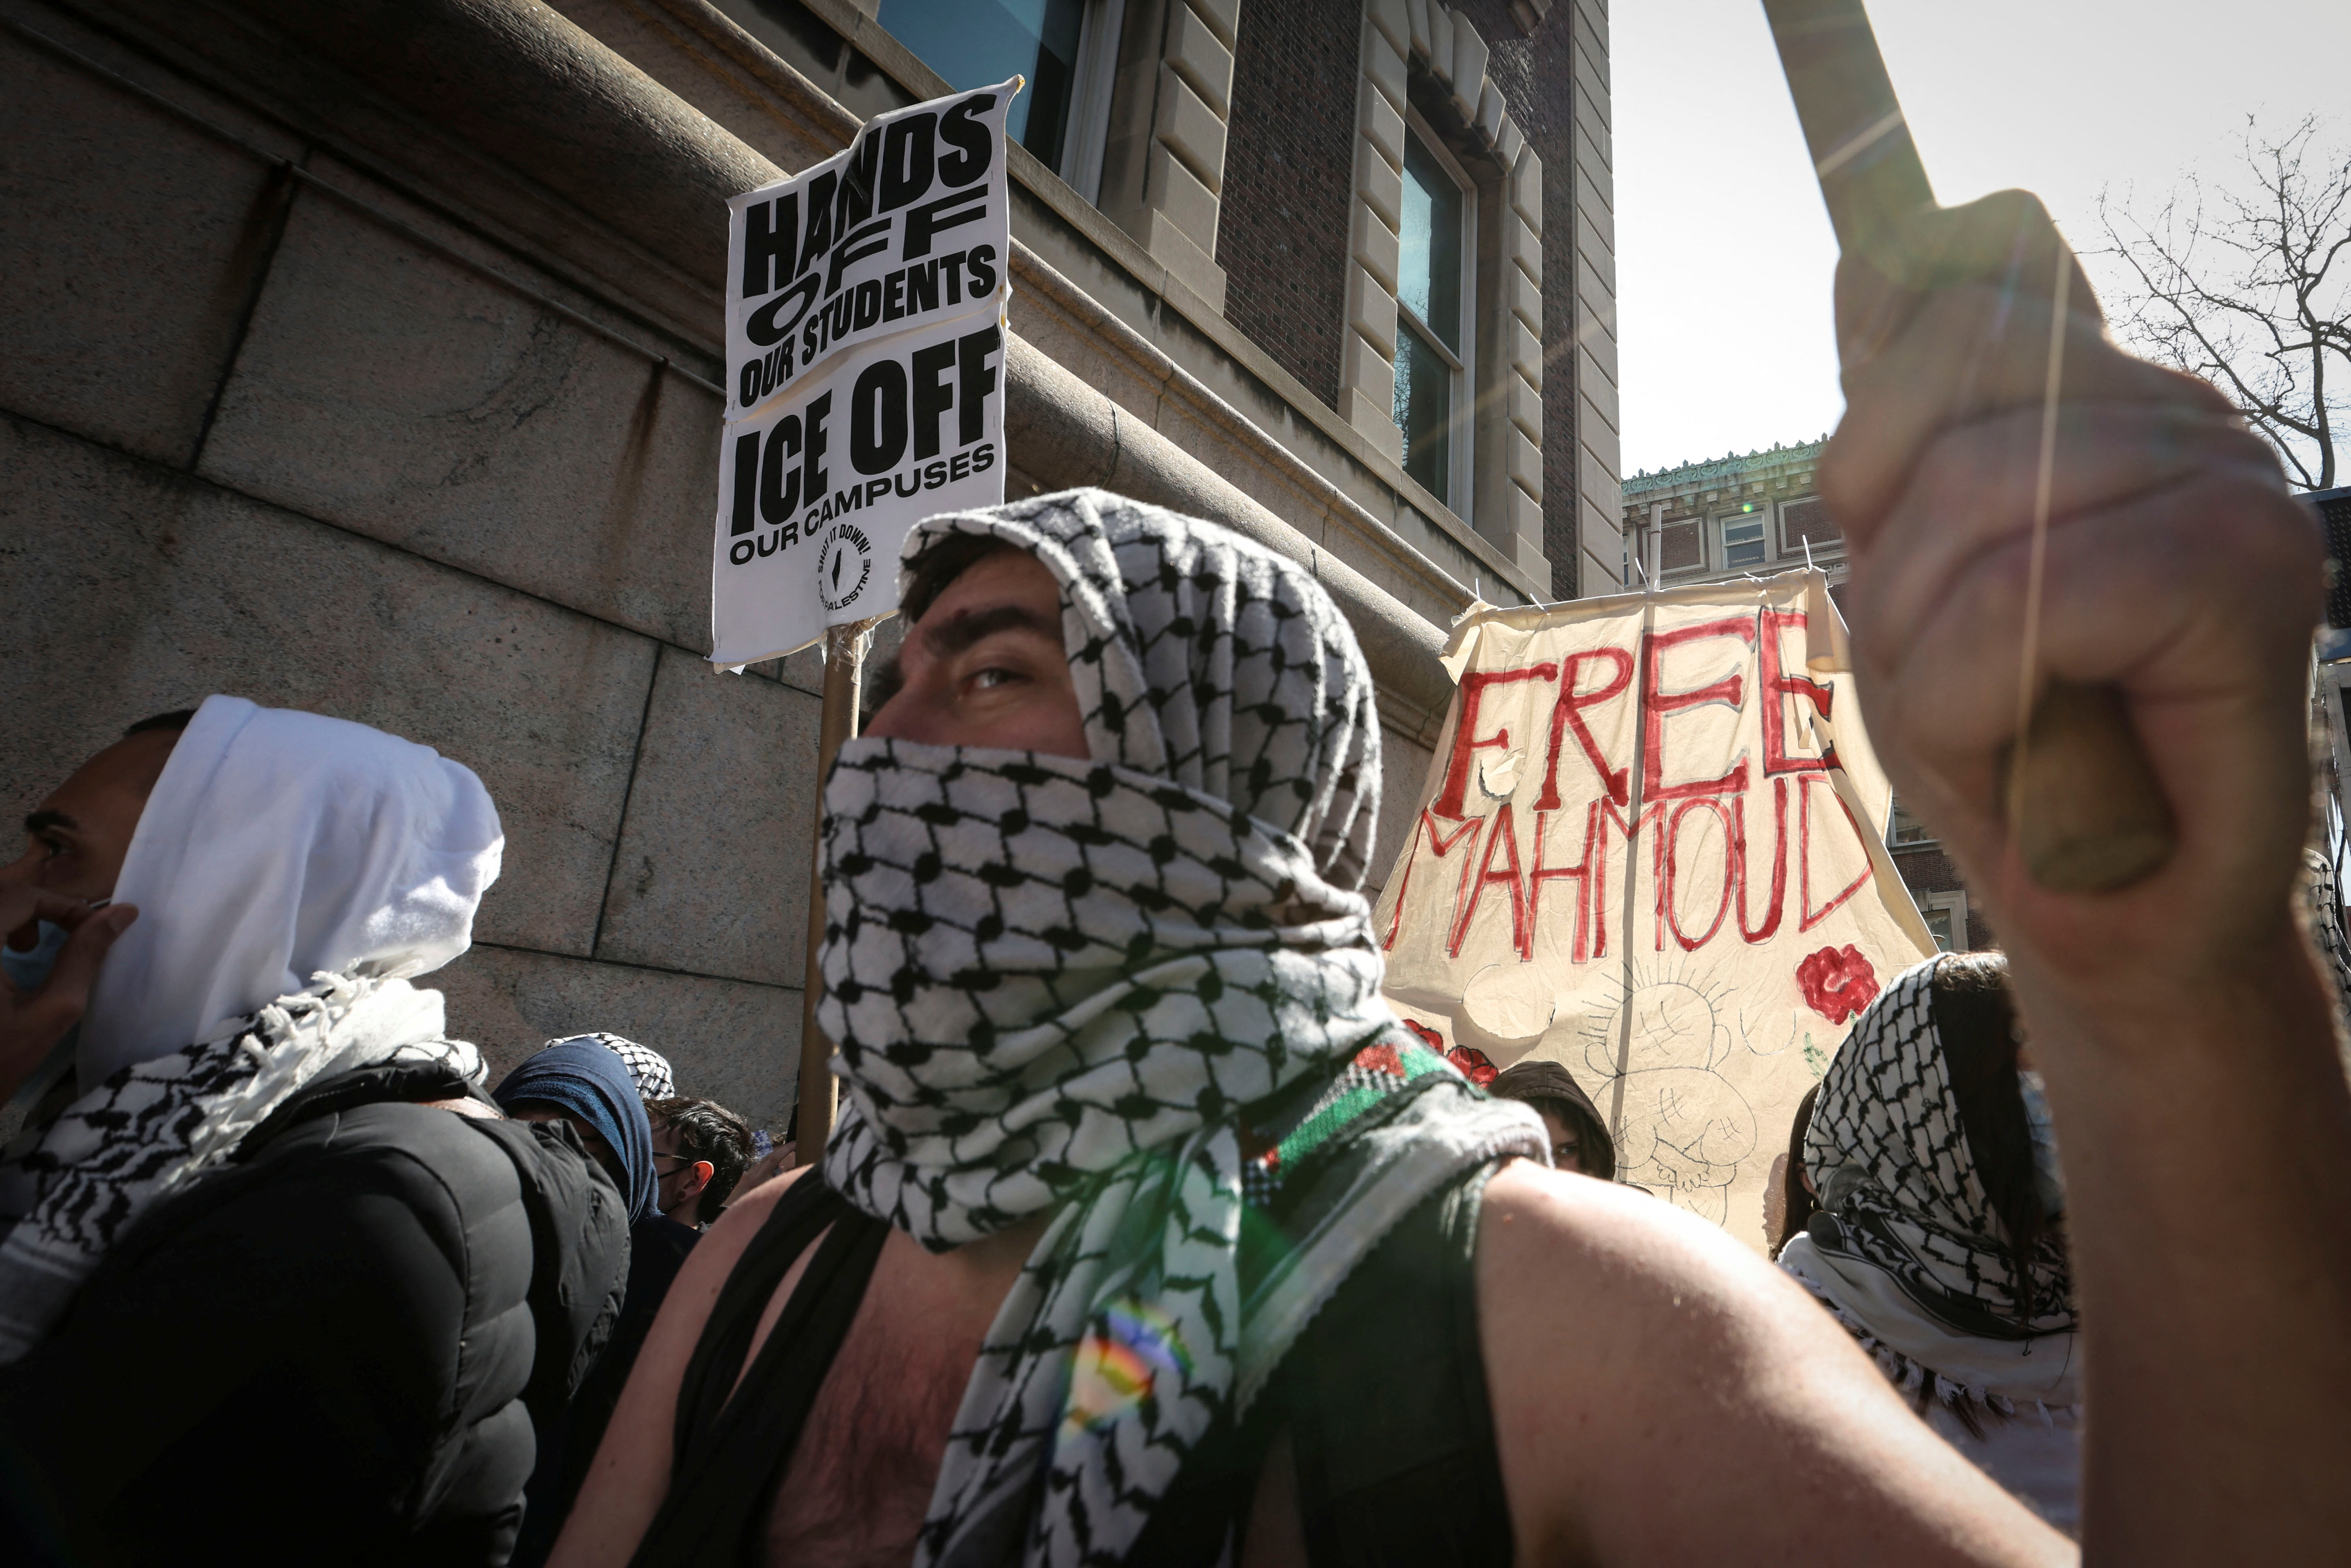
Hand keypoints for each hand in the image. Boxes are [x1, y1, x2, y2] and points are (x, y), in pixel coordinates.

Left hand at [0, 886, 135, 1102]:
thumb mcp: (53, 1011)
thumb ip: (84, 956)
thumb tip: (122, 912)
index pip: (22, 896)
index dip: (63, 905)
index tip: (91, 929)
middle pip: (0, 894)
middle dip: (36, 906)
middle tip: (59, 935)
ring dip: (12, 914)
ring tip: (30, 946)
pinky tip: (3, 956)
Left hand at [725, 1141, 795, 1206]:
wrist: (737, 1217)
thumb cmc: (758, 1210)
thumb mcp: (772, 1196)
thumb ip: (782, 1183)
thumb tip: (792, 1172)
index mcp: (760, 1179)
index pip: (773, 1159)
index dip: (785, 1150)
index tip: (795, 1143)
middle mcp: (753, 1175)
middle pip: (768, 1157)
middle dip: (781, 1150)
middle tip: (792, 1145)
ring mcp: (749, 1177)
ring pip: (763, 1162)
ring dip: (775, 1156)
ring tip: (785, 1154)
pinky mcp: (746, 1180)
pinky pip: (759, 1168)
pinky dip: (768, 1165)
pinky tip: (774, 1167)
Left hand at [1824, 190, 2321, 991]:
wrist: (2099, 902)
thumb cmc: (2004, 739)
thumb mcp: (1906, 564)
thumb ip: (1902, 416)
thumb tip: (1870, 257)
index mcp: (2097, 392)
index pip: (1962, 281)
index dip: (1879, 414)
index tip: (1889, 525)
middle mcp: (2177, 412)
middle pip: (1941, 383)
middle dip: (1891, 560)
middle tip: (1950, 667)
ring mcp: (2227, 480)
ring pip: (1973, 498)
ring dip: (1930, 649)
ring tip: (1998, 717)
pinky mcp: (2251, 571)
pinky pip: (2031, 598)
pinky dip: (1979, 699)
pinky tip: (2035, 749)